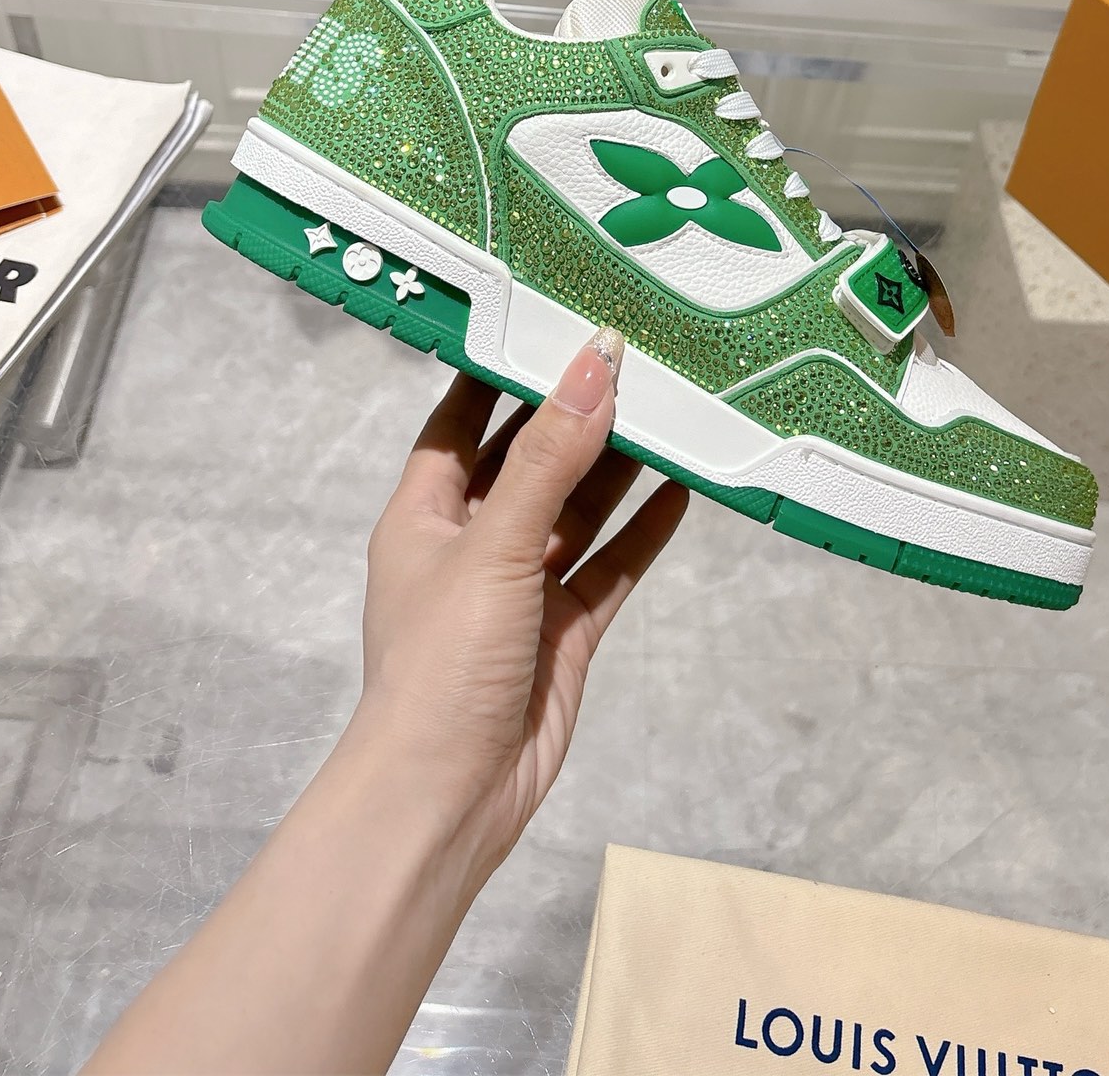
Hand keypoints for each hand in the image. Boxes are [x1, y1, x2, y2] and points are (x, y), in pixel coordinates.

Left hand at [348, 327, 687, 886]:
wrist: (448, 800)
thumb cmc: (439, 666)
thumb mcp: (493, 545)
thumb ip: (548, 457)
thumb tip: (592, 364)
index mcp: (423, 514)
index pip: (461, 417)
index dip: (501, 367)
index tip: (548, 310)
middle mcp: (471, 543)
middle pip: (529, 458)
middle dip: (575, 411)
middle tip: (633, 350)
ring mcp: (521, 588)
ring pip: (577, 509)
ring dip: (618, 464)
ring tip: (671, 403)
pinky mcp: (564, 631)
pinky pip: (610, 565)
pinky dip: (644, 528)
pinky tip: (685, 487)